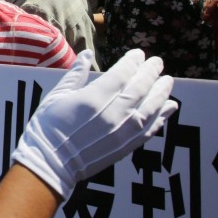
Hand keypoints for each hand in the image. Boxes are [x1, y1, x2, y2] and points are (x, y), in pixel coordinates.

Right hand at [11, 49, 176, 200]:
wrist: (50, 164)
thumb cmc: (48, 128)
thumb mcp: (56, 96)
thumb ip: (75, 75)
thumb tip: (87, 54)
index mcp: (94, 97)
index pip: (122, 73)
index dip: (132, 62)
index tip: (139, 54)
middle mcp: (113, 113)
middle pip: (140, 87)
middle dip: (151, 72)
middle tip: (157, 62)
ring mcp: (122, 131)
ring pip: (150, 107)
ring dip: (161, 92)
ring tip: (168, 81)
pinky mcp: (126, 146)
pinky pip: (150, 129)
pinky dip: (162, 117)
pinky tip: (169, 106)